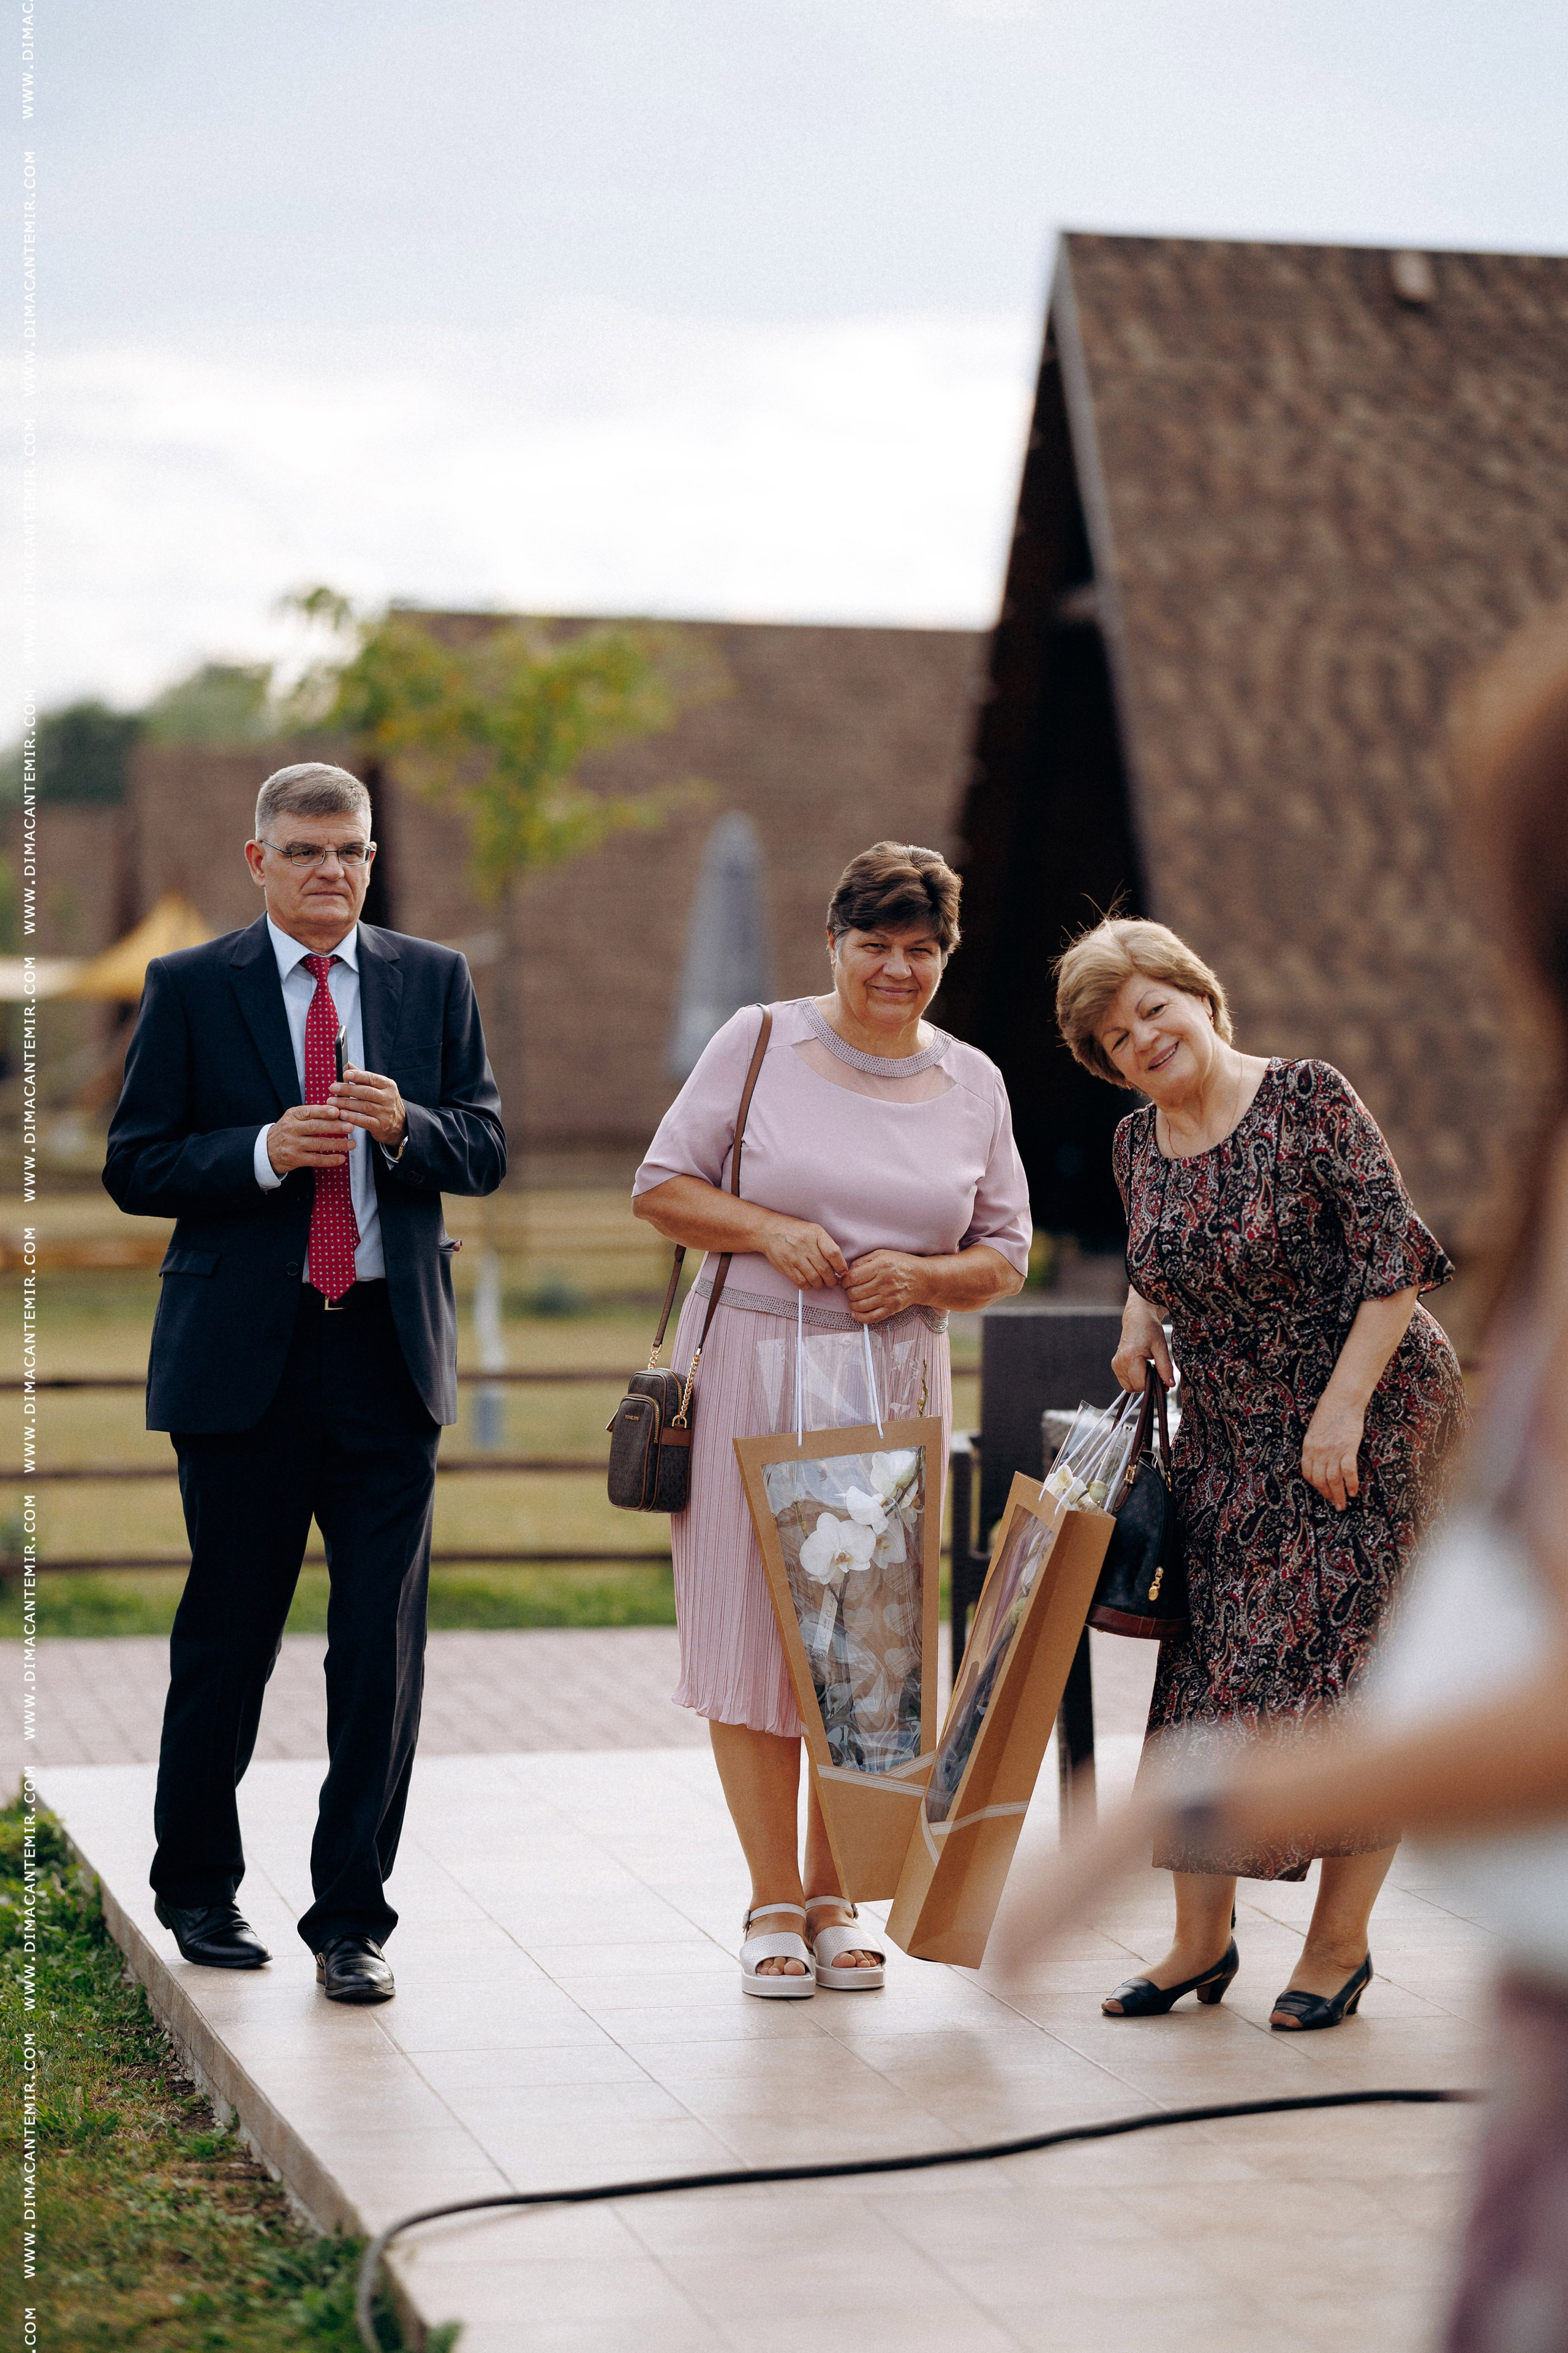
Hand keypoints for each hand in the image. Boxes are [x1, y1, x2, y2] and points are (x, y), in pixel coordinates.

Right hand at [266, 1104, 353, 1173]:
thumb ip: (312, 1114)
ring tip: (352, 1144)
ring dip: (337, 1144)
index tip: (337, 1111)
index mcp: (293, 1115)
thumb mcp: (294, 1118)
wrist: (267, 1149)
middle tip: (350, 1127)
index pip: (309, 1111)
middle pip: (315, 1127)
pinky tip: (341, 1158)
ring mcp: (293, 1144)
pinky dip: (330, 1159)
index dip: (324, 1112)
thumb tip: (337, 1110)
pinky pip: (316, 1159)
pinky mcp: (295, 1159)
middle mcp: (291, 1129)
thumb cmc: (287, 1131)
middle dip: (335, 1127)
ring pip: (318, 1144)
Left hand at [330, 1065, 405, 1150]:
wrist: (399, 1123)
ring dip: (346, 1104)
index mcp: (387, 1085)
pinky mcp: (381, 1126)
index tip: (345, 1074)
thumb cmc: (382, 1101)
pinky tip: (342, 1115)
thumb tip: (343, 1063)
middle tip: (332, 1088)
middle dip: (348, 1090)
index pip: (372, 1078)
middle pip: (367, 1092)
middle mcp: (389, 1098)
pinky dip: (353, 1118)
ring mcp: (386, 1112)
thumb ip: (360, 1076)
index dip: (358, 1076)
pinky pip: (365, 1121)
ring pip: (364, 1106)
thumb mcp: (376, 1087)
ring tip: (332, 1102)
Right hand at [760, 1214, 848, 1290]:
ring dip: (821, 1284)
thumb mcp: (814, 1230)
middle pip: (825, 1269)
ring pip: (814, 1278)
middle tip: (833, 1281)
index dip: (841, 1266)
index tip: (842, 1272)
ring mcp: (795, 1256)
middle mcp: (806, 1245)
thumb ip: (826, 1245)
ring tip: (821, 1283)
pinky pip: (801, 1282)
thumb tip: (839, 1265)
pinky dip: (808, 1286)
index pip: (834, 1253)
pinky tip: (809, 1283)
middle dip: (832, 1280)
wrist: (769, 1230)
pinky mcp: (786, 1266)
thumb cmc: (795, 1231)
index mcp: (816, 1234)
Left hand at [842, 1249, 923, 1324]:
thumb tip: (847, 1273)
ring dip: (853, 1304)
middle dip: (849, 1292)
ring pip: (861, 1306)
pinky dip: (861, 1317)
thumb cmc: (900, 1264)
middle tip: (851, 1290)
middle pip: (855, 1293)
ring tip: (855, 1299)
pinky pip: (872, 1317)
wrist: (922, 1278)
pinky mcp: (893, 1308)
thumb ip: (862, 1261)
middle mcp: (885, 1282)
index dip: (845, 1281)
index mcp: (881, 1266)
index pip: (853, 1278)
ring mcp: (889, 1297)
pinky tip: (856, 1313)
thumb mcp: (881, 1254)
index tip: (846, 1282)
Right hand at [1112, 1291, 1174, 1391]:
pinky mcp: (1115, 1365)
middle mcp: (1119, 1363)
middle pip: (1134, 1388)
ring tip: (1147, 1365)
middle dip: (1146, 1383)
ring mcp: (1116, 1364)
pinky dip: (1135, 1378)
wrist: (1137, 1318)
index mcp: (1130, 1358)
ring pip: (1129, 1386)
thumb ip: (1165, 1368)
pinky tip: (1141, 1365)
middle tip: (1154, 1369)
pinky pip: (1125, 1380)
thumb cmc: (1149, 1329)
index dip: (1153, 1384)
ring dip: (1140, 1381)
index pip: (1140, 1385)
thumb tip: (1170, 1384)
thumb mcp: (1161, 1347)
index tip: (1160, 1376)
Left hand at [1302, 1393, 1364, 1511]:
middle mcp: (1318, 1451)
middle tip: (1335, 1505)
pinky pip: (1348, 1472)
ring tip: (1343, 1504)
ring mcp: (1332, 1451)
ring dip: (1338, 1495)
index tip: (1322, 1492)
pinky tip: (1354, 1491)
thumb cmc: (1329, 1412)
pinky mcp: (1348, 1448)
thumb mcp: (1315, 1430)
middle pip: (1320, 1480)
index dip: (1315, 1486)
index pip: (1307, 1473)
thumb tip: (1319, 1462)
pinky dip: (1351, 1484)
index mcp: (1308, 1446)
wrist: (1342, 1400)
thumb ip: (1315, 1447)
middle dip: (1327, 1495)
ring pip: (1333, 1480)